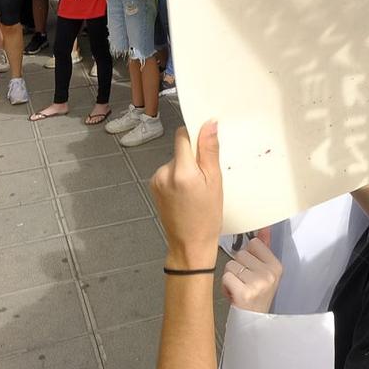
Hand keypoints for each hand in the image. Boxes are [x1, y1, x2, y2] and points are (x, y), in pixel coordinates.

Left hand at [150, 122, 223, 270]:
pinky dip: (178, 177)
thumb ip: (209, 151)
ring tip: (196, 189)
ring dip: (186, 168)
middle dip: (194, 157)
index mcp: (181, 171)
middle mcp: (164, 173)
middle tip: (206, 177)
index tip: (207, 144)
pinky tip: (186, 194)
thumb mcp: (215, 182)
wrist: (189, 244)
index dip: (196, 136)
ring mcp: (156, 180)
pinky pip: (169, 172)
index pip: (183, 135)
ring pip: (176, 160)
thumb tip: (208, 124)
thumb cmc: (206, 218)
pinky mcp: (154, 186)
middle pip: (180, 149)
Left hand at [222, 233, 282, 313]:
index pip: (254, 243)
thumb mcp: (265, 273)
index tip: (252, 270)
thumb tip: (263, 227)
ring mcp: (257, 284)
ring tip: (239, 288)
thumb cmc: (257, 296)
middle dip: (238, 267)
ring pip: (231, 264)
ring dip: (230, 277)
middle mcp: (269, 274)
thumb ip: (263, 249)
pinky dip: (226, 286)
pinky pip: (226, 277)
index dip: (248, 256)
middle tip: (244, 282)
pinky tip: (234, 294)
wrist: (254, 323)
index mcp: (276, 266)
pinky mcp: (244, 293)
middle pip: (240, 253)